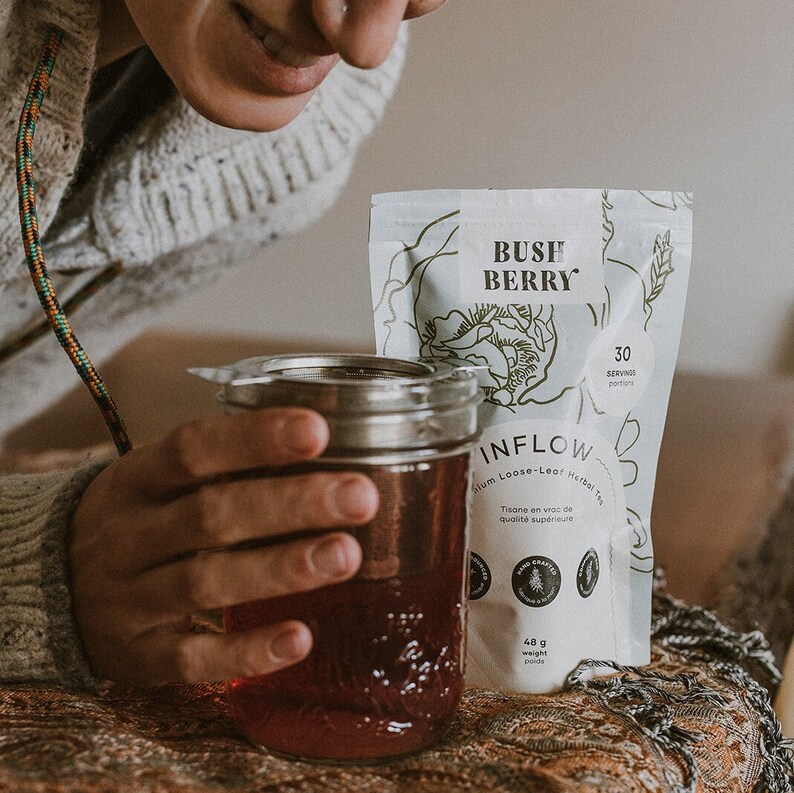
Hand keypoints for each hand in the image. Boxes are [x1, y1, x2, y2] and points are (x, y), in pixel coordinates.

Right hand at [68, 408, 378, 685]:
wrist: (45, 584)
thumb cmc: (136, 521)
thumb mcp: (156, 480)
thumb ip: (221, 466)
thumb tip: (321, 441)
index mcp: (136, 480)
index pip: (193, 448)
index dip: (254, 438)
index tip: (318, 430)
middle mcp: (128, 536)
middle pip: (211, 515)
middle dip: (292, 504)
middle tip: (361, 497)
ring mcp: (128, 599)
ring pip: (205, 583)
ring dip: (281, 568)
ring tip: (347, 556)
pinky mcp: (136, 656)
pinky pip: (190, 659)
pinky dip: (246, 651)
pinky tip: (300, 639)